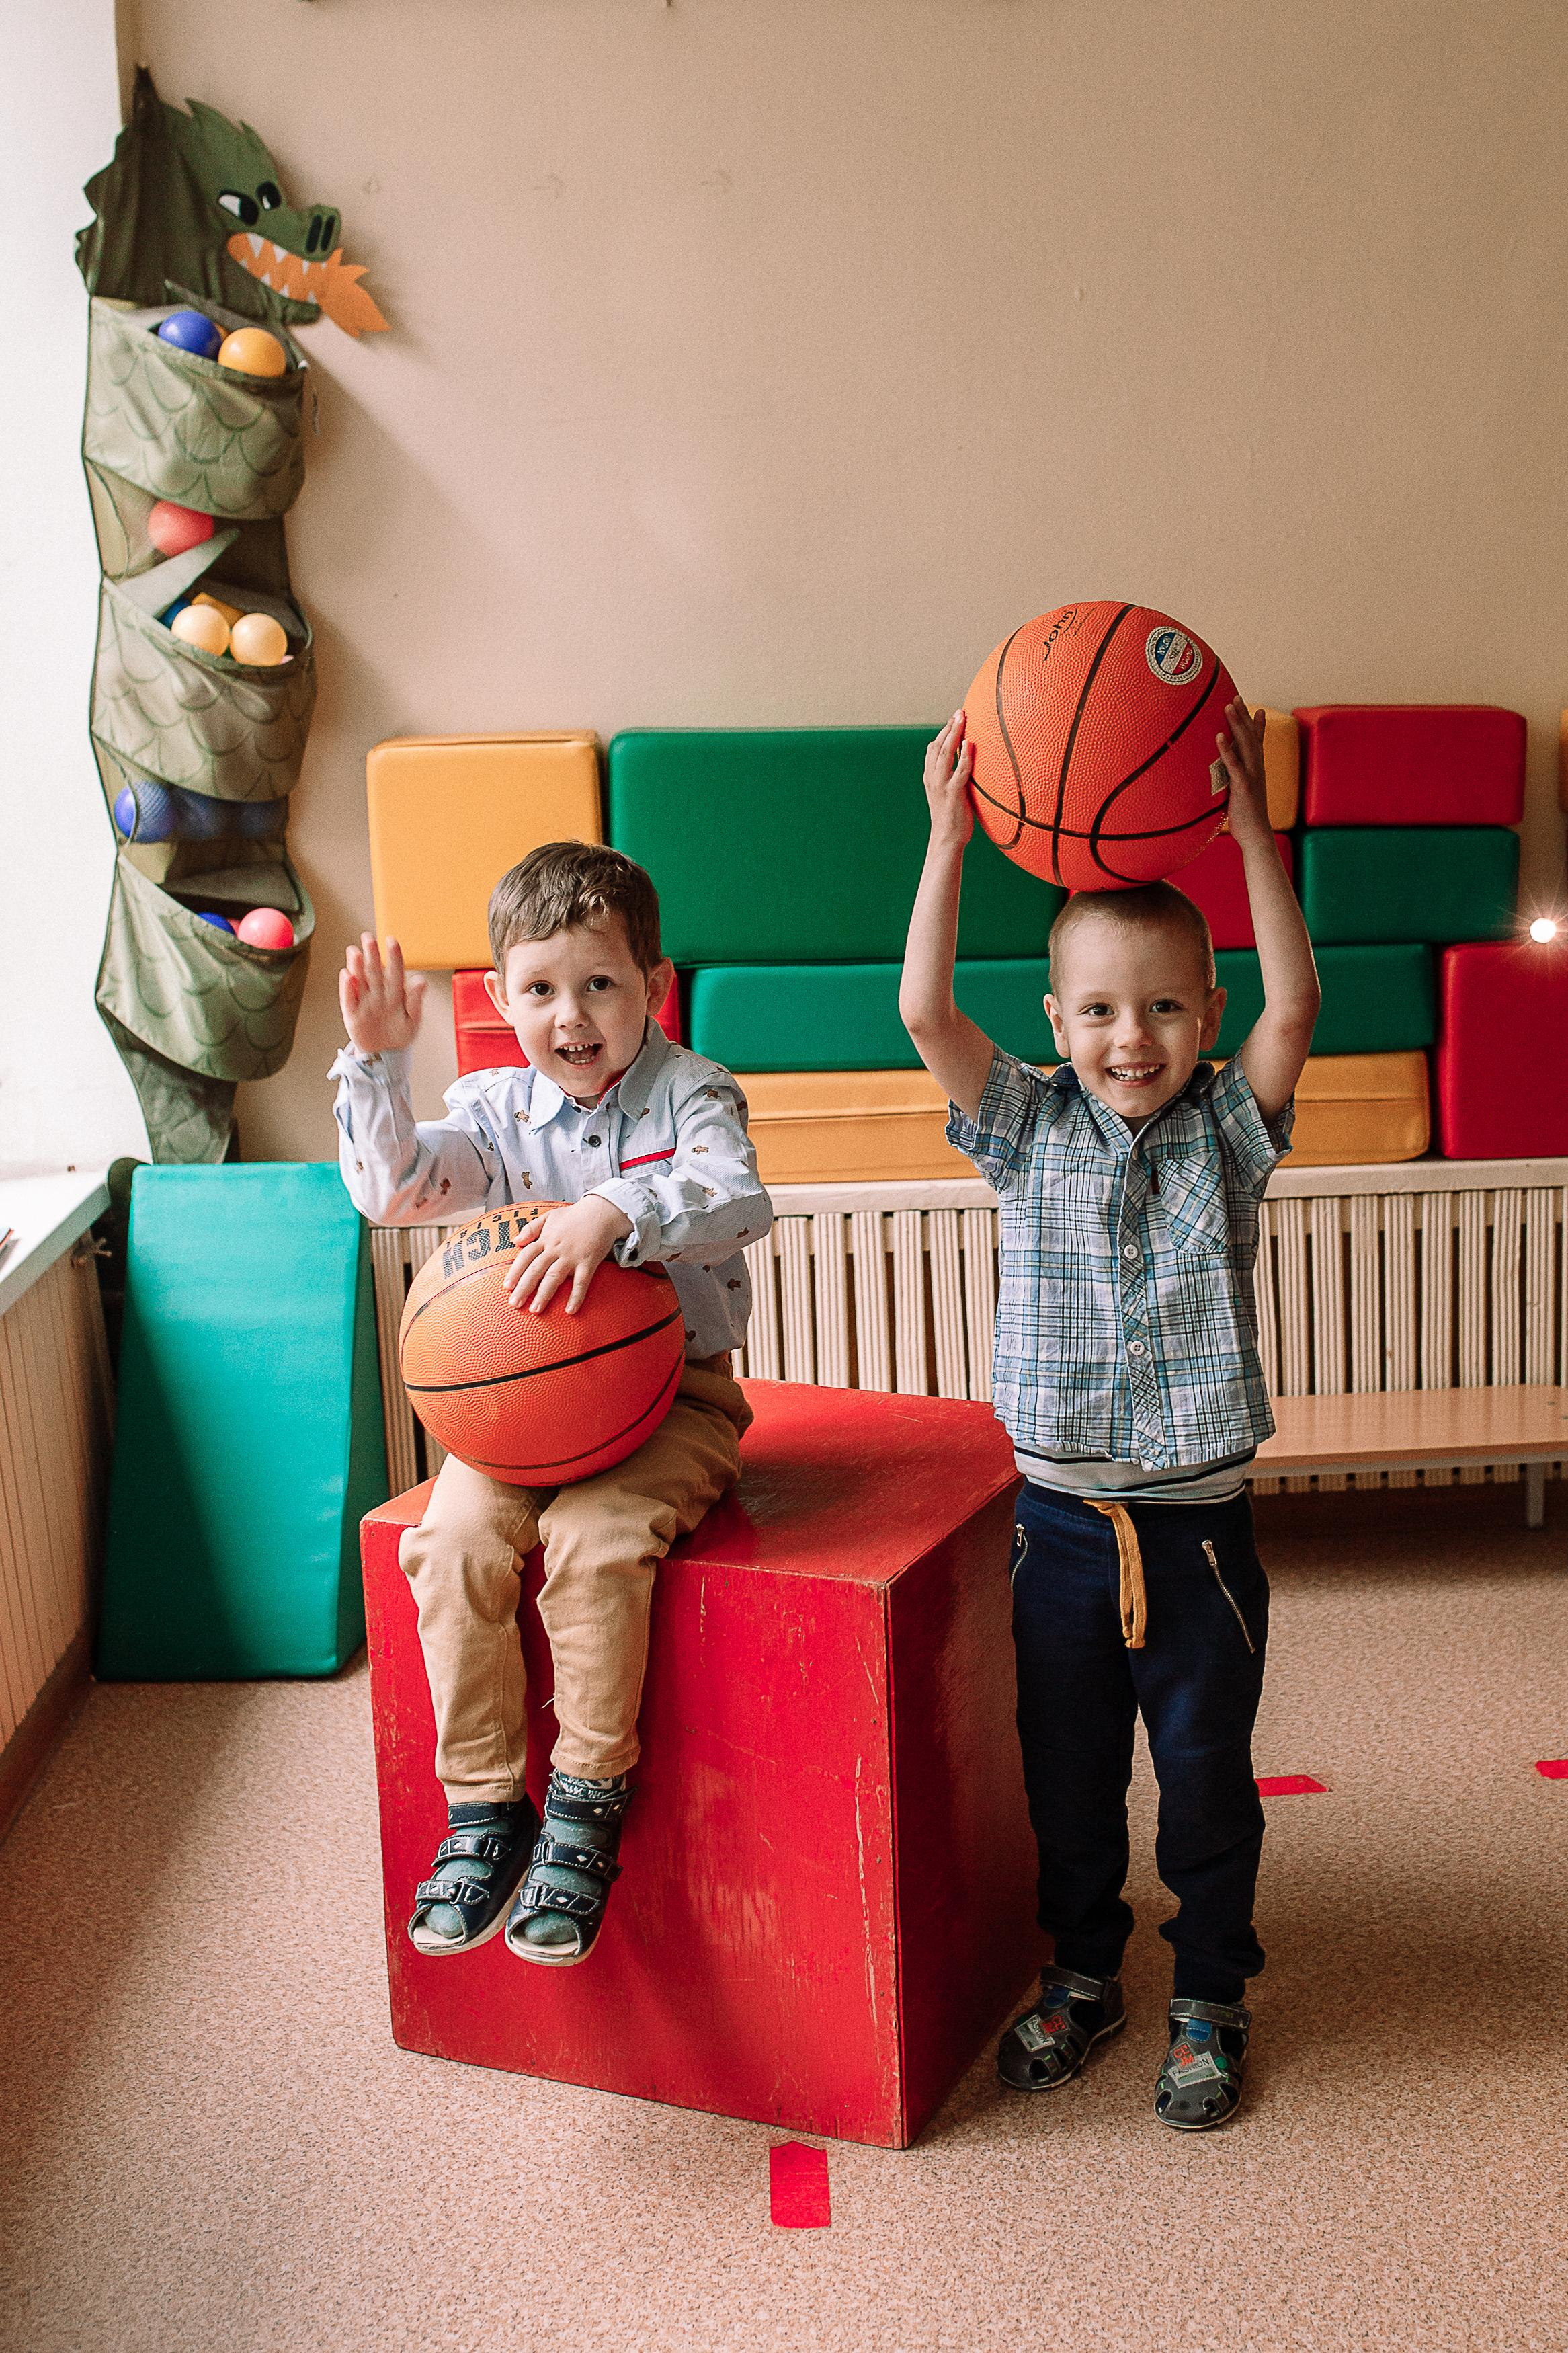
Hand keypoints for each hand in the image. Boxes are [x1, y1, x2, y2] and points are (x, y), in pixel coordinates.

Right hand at [339, 934, 426, 1056]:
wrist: (385, 1055)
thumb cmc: (400, 1034)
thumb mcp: (412, 1020)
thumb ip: (415, 1000)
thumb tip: (422, 980)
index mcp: (395, 993)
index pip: (395, 971)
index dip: (394, 956)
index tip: (392, 941)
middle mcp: (378, 994)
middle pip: (374, 971)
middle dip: (371, 954)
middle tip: (368, 937)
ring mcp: (364, 1002)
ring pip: (360, 981)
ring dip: (356, 966)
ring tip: (354, 951)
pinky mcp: (352, 1014)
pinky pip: (349, 999)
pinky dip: (347, 988)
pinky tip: (347, 975)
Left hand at [504, 1196, 634, 1315]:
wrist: (601, 1211)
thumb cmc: (574, 1215)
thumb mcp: (549, 1216)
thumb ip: (531, 1227)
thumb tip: (516, 1241)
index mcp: (545, 1239)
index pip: (525, 1257)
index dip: (515, 1272)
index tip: (507, 1287)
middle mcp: (556, 1249)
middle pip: (536, 1270)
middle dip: (524, 1288)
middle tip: (515, 1304)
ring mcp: (572, 1256)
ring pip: (554, 1277)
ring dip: (544, 1294)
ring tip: (535, 1310)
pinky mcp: (588, 1262)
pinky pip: (581, 1282)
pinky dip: (576, 1296)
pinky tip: (569, 1310)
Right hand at [923, 710, 974, 847]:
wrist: (946, 840)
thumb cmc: (952, 818)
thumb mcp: (948, 794)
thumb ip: (953, 778)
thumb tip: (967, 765)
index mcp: (930, 777)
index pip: (933, 748)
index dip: (943, 732)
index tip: (954, 719)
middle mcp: (932, 778)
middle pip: (938, 746)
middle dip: (949, 727)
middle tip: (960, 712)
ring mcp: (941, 785)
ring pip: (946, 753)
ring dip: (955, 734)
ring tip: (964, 719)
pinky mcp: (953, 794)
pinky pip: (960, 771)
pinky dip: (965, 756)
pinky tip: (971, 744)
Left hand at [1215, 699, 1270, 840]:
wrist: (1257, 836)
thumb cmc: (1247, 819)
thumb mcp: (1243, 796)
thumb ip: (1235, 784)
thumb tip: (1226, 780)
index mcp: (1257, 770)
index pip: (1258, 742)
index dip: (1256, 724)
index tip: (1255, 708)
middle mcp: (1257, 769)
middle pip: (1251, 736)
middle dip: (1244, 716)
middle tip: (1237, 697)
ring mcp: (1252, 776)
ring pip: (1245, 744)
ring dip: (1237, 724)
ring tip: (1229, 705)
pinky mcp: (1243, 786)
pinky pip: (1234, 764)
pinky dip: (1227, 749)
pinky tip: (1220, 736)